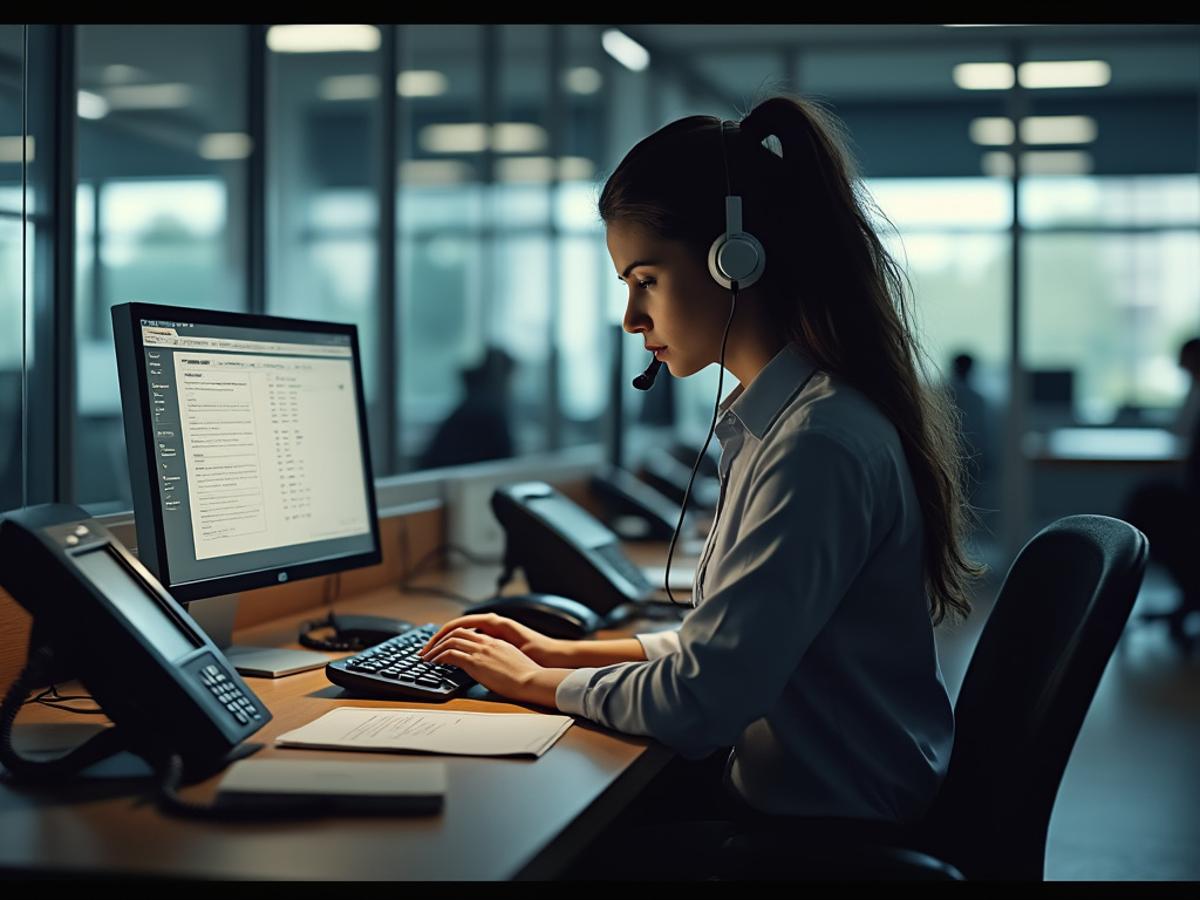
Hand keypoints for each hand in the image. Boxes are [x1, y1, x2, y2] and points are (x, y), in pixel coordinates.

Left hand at [420, 613, 572, 667]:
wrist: (533, 680)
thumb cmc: (527, 675)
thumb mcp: (512, 660)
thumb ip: (499, 658)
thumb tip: (490, 668)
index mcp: (495, 640)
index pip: (468, 630)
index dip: (452, 636)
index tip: (442, 644)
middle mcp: (486, 641)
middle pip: (455, 631)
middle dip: (438, 639)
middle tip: (428, 649)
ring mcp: (481, 650)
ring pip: (450, 640)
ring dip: (434, 647)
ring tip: (425, 656)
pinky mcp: (476, 662)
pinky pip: (450, 653)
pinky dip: (438, 656)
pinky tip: (433, 662)